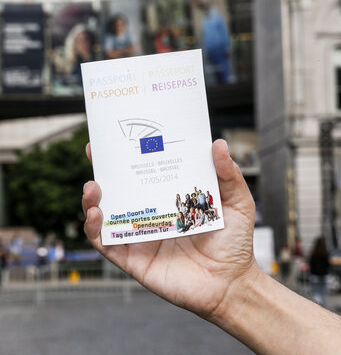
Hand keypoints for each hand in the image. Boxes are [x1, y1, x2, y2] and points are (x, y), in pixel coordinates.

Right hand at [82, 139, 257, 321]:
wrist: (233, 284)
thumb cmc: (235, 242)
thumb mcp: (237, 201)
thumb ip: (228, 174)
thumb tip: (219, 144)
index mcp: (171, 197)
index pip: (146, 172)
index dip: (130, 155)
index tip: (118, 137)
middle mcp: (152, 214)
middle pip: (120, 189)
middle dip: (103, 170)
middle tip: (96, 152)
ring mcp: (141, 236)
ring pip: (106, 215)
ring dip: (92, 200)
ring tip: (93, 186)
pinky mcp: (134, 259)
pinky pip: (106, 244)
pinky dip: (94, 230)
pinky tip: (96, 215)